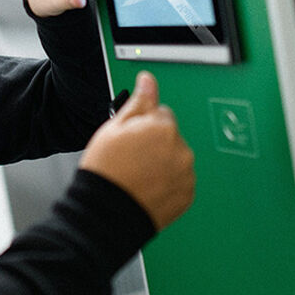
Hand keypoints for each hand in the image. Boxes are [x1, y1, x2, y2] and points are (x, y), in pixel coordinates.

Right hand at [78, 71, 194, 229]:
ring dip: (163, 163)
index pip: (161, 113)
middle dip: (155, 143)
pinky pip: (180, 181)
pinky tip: (147, 187)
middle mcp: (180, 149)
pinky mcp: (187, 195)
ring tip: (138, 175)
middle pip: (170, 136)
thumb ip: (138, 102)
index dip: (142, 125)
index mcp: (163, 127)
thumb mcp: (114, 129)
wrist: (107, 213)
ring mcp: (186, 174)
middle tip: (131, 158)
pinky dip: (167, 183)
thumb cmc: (106, 171)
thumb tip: (148, 81)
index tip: (131, 139)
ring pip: (176, 158)